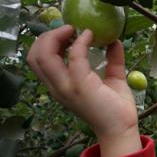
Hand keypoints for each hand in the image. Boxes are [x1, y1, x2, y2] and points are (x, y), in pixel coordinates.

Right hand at [27, 25, 141, 156]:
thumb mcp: (112, 77)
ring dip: (56, 36)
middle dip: (47, 36)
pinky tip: (90, 35)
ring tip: (74, 30)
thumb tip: (114, 40)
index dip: (47, 41)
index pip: (37, 60)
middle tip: (68, 29)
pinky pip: (73, 56)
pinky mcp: (80, 86)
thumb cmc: (115, 106)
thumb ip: (112, 59)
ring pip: (43, 55)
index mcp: (59, 85)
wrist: (122, 128)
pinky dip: (80, 42)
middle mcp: (57, 87)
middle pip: (34, 55)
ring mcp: (66, 87)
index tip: (68, 31)